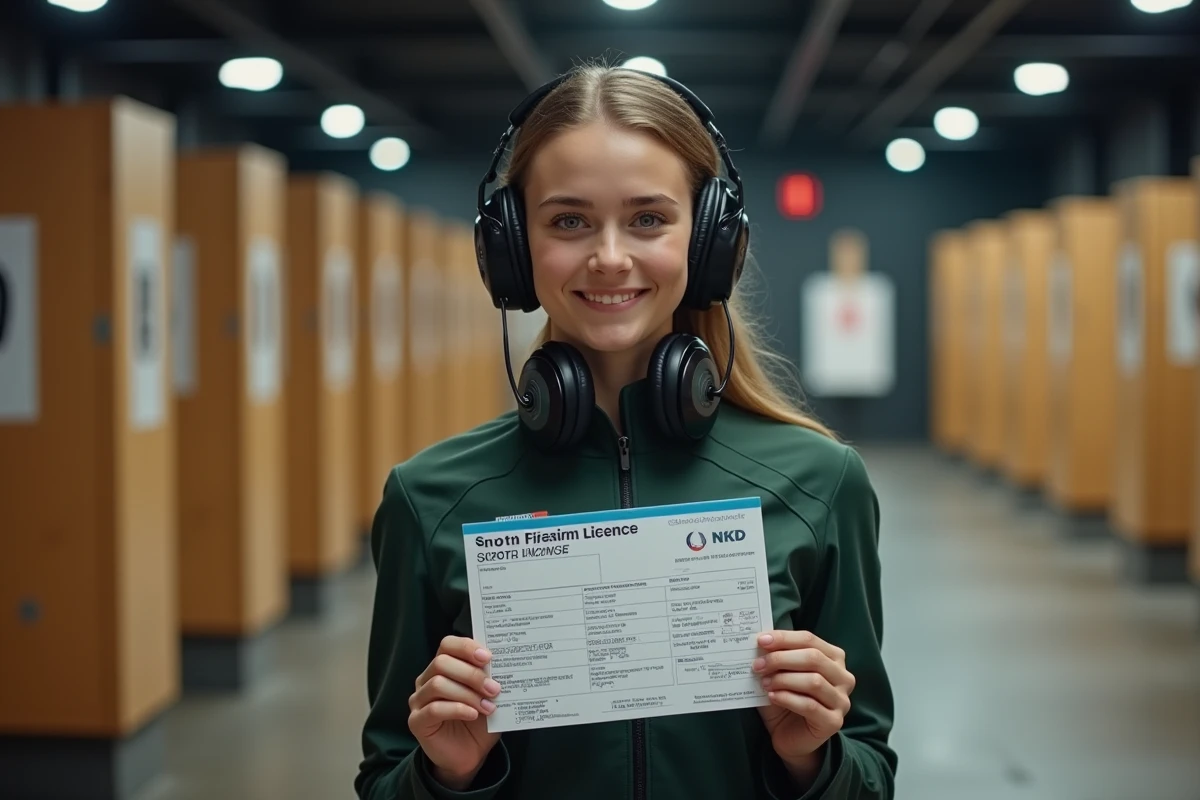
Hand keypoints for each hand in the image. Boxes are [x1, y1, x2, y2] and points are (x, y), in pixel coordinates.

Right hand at [408, 636, 502, 789]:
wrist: (470, 755)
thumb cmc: (479, 721)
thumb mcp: (488, 697)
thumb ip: (491, 680)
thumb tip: (506, 664)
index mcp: (443, 667)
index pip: (448, 645)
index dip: (466, 647)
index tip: (488, 658)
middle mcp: (426, 680)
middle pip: (442, 663)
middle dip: (471, 674)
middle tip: (494, 688)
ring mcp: (418, 700)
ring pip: (438, 684)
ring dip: (467, 694)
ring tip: (488, 706)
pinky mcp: (416, 721)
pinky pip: (434, 709)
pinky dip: (457, 709)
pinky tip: (473, 714)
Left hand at [753, 630, 854, 777]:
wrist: (790, 737)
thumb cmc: (786, 700)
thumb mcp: (780, 674)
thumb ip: (775, 657)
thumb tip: (761, 640)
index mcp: (834, 658)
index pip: (809, 640)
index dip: (784, 638)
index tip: (761, 641)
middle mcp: (843, 677)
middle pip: (814, 658)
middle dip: (781, 658)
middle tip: (758, 665)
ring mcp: (841, 701)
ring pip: (814, 681)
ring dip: (784, 679)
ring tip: (764, 682)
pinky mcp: (834, 722)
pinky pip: (810, 706)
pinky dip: (788, 698)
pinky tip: (772, 696)